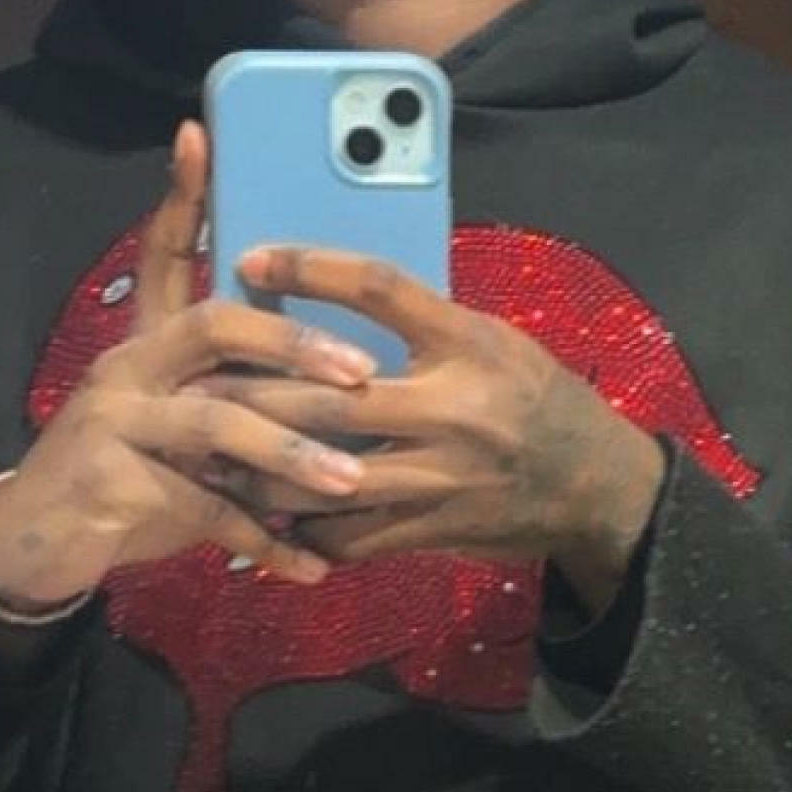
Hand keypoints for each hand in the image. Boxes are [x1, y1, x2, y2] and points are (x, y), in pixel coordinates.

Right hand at [0, 125, 378, 611]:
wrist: (35, 543)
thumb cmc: (131, 476)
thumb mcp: (184, 424)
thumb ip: (240, 393)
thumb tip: (337, 381)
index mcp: (150, 344)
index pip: (164, 254)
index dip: (184, 198)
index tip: (201, 134)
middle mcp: (129, 367)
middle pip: (214, 324)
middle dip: (294, 341)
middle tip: (363, 372)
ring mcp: (115, 421)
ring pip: (216, 420)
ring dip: (290, 454)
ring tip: (351, 481)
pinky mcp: (111, 481)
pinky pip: (204, 508)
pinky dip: (264, 540)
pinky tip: (312, 566)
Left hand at [210, 248, 668, 598]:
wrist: (596, 487)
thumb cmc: (539, 398)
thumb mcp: (496, 341)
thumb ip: (425, 325)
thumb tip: (336, 296)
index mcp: (471, 344)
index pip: (379, 289)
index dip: (310, 269)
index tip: (250, 257)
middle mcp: (454, 408)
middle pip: (329, 395)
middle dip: (253, 389)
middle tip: (195, 375)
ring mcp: (441, 476)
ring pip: (325, 472)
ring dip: (259, 466)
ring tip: (208, 448)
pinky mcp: (432, 529)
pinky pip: (349, 534)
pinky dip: (298, 526)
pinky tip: (258, 514)